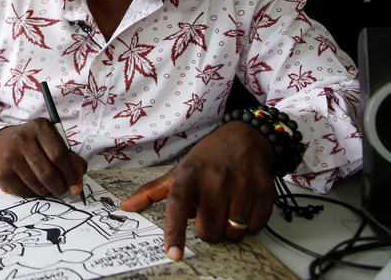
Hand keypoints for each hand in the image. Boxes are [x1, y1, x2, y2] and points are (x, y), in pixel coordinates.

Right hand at [0, 118, 86, 197]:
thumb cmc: (30, 144)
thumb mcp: (50, 142)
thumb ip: (69, 159)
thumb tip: (77, 183)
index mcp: (40, 127)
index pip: (59, 155)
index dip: (70, 175)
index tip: (76, 187)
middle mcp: (23, 139)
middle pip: (48, 173)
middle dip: (59, 187)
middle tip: (62, 189)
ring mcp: (10, 156)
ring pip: (37, 186)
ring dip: (46, 191)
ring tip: (45, 184)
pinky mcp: (1, 173)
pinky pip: (24, 192)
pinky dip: (32, 194)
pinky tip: (30, 184)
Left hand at [119, 122, 276, 260]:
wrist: (246, 137)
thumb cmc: (209, 157)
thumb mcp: (179, 170)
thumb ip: (153, 191)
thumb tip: (126, 206)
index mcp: (190, 175)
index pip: (178, 206)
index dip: (175, 232)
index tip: (173, 253)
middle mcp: (216, 180)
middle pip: (208, 231)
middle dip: (208, 229)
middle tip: (209, 212)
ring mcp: (242, 185)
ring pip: (232, 233)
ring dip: (229, 227)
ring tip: (226, 206)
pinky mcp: (264, 192)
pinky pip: (254, 228)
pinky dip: (248, 224)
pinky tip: (243, 205)